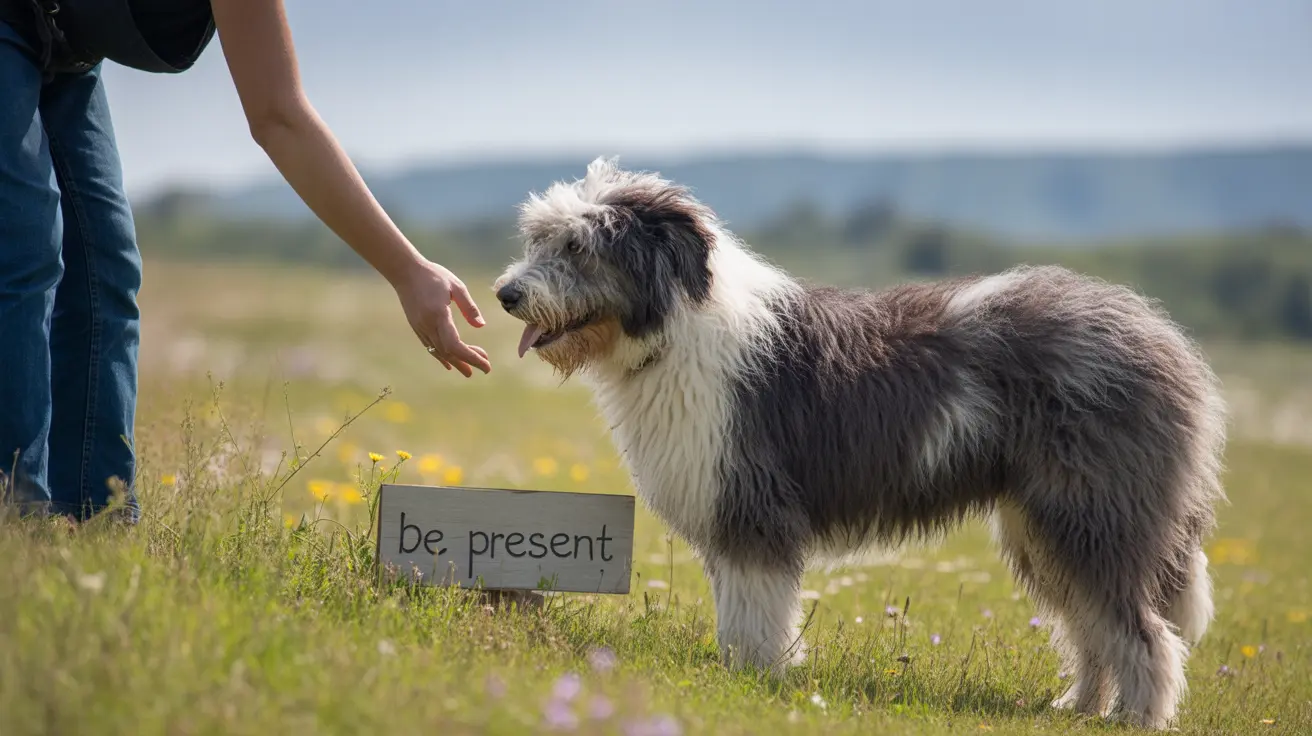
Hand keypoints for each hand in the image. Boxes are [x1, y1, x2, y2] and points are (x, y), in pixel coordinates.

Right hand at [394, 260, 491, 376]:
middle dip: (468, 362)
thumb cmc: (433, 275)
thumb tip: (481, 326)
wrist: (404, 271)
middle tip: (485, 368)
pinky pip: (431, 347)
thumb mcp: (456, 286)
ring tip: (470, 371)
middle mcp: (427, 325)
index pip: (455, 345)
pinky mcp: (417, 327)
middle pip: (449, 352)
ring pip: (439, 352)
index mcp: (438, 315)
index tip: (486, 364)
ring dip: (456, 362)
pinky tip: (450, 364)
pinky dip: (442, 357)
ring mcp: (420, 328)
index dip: (471, 357)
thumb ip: (468, 307)